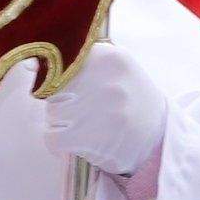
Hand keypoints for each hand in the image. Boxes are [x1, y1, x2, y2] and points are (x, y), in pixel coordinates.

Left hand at [48, 44, 166, 177]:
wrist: (160, 139)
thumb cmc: (130, 100)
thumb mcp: (118, 68)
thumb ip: (87, 58)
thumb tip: (39, 56)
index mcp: (111, 57)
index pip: (61, 60)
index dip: (57, 76)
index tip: (65, 86)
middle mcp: (107, 81)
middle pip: (53, 89)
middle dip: (59, 101)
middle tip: (79, 110)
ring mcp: (101, 110)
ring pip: (51, 113)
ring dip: (60, 123)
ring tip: (82, 125)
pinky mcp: (93, 139)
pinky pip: (52, 138)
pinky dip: (57, 143)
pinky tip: (74, 142)